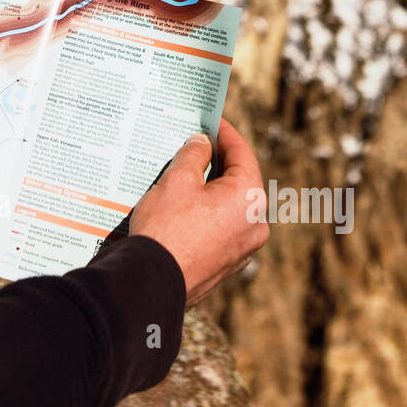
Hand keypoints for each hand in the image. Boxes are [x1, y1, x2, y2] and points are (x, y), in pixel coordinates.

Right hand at [129, 118, 267, 305]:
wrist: (151, 284)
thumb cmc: (166, 229)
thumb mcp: (177, 180)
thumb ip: (193, 155)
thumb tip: (202, 143)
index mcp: (250, 198)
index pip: (242, 154)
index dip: (225, 134)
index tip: (212, 121)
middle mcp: (255, 224)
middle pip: (238, 182)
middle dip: (216, 163)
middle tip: (195, 145)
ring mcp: (243, 249)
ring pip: (228, 208)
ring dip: (209, 191)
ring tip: (183, 175)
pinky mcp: (226, 267)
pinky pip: (219, 231)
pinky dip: (205, 216)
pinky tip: (182, 209)